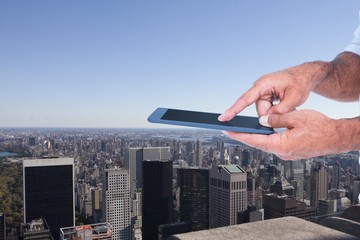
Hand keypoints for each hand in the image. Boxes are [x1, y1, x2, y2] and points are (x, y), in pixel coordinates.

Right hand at [218, 63, 318, 120]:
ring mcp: (262, 91)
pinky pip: (267, 108)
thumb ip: (279, 112)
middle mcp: (260, 87)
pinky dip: (276, 109)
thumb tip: (265, 120)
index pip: (245, 99)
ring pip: (264, 111)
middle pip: (260, 110)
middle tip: (289, 109)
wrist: (306, 74)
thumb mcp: (294, 99)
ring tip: (289, 104)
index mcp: (264, 84)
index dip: (233, 110)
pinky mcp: (265, 95)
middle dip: (272, 114)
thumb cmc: (300, 83)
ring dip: (276, 112)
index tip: (223, 118)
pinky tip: (285, 103)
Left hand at [223, 110, 341, 159]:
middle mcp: (281, 153)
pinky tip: (261, 130)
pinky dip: (266, 137)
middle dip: (244, 135)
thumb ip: (276, 118)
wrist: (337, 137)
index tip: (227, 131)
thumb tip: (261, 121)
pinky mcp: (290, 152)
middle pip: (257, 143)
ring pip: (265, 144)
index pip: (254, 140)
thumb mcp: (296, 116)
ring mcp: (286, 154)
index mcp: (281, 145)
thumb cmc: (321, 127)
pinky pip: (274, 144)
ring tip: (243, 127)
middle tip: (230, 128)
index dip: (239, 135)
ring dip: (256, 136)